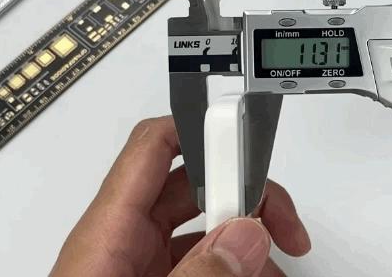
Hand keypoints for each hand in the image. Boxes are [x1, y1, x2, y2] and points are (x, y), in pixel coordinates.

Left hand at [50, 116, 309, 276]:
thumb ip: (197, 276)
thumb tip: (245, 235)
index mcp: (108, 231)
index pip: (154, 148)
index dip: (202, 129)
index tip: (251, 140)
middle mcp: (125, 242)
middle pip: (195, 187)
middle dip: (245, 198)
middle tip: (283, 225)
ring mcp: (141, 268)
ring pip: (206, 229)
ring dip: (249, 241)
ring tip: (278, 269)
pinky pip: (205, 264)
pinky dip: (237, 270)